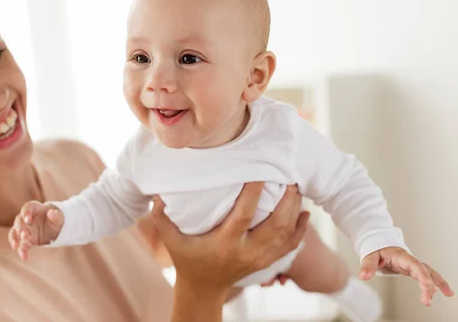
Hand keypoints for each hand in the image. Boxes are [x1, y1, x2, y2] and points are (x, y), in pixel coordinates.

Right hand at [8, 201, 63, 259]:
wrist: (56, 228)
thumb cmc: (56, 219)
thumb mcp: (59, 217)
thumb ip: (56, 215)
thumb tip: (52, 213)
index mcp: (36, 209)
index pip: (28, 207)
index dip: (26, 212)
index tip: (27, 219)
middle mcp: (27, 218)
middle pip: (19, 220)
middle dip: (20, 227)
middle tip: (24, 234)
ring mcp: (25, 229)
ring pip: (15, 232)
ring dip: (14, 238)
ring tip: (16, 245)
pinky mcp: (26, 239)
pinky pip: (20, 244)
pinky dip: (21, 250)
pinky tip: (23, 256)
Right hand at [152, 182, 308, 298]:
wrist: (203, 289)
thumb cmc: (187, 260)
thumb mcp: (171, 241)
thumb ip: (162, 218)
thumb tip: (157, 193)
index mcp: (225, 244)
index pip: (245, 216)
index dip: (254, 193)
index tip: (261, 173)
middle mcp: (247, 251)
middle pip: (275, 225)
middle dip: (286, 201)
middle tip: (288, 178)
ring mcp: (259, 258)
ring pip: (287, 234)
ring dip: (295, 210)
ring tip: (296, 187)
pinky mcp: (266, 261)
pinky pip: (291, 245)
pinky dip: (300, 229)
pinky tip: (305, 212)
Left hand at [360, 247, 453, 305]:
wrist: (379, 244)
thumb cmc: (376, 249)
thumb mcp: (370, 255)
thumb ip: (367, 265)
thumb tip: (364, 276)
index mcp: (401, 256)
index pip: (414, 264)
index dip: (422, 274)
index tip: (427, 285)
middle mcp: (410, 260)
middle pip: (423, 270)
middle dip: (429, 284)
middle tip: (428, 299)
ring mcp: (413, 265)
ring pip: (429, 272)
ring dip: (438, 282)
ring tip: (448, 293)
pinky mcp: (413, 270)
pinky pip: (426, 276)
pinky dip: (434, 283)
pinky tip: (442, 292)